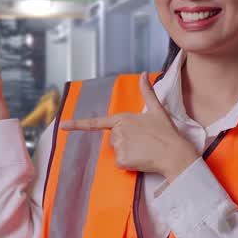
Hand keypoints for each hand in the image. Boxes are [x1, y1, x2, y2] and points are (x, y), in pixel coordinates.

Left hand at [60, 74, 197, 179]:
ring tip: (145, 149)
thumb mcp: (158, 110)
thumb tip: (144, 74)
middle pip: (113, 139)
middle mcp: (118, 131)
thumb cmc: (167, 132)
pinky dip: (130, 164)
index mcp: (123, 118)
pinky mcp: (122, 160)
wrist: (175, 153)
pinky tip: (142, 159)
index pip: (96, 123)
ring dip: (128, 152)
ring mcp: (119, 146)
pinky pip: (121, 164)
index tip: (62, 126)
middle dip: (125, 142)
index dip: (77, 124)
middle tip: (144, 142)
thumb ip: (148, 91)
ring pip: (117, 151)